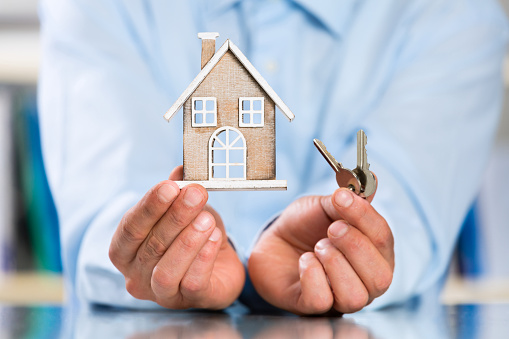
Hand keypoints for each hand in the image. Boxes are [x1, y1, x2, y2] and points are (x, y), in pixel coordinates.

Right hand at [109, 166, 244, 308]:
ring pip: (166, 271)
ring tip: (207, 219)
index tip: (170, 186)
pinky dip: (204, 258)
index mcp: (126, 250)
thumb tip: (180, 170)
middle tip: (197, 194)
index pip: (130, 229)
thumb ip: (178, 190)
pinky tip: (216, 238)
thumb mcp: (184, 208)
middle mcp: (136, 276)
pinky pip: (192, 283)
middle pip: (151, 247)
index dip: (149, 207)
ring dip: (188, 241)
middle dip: (175, 217)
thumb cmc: (193, 234)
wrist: (220, 263)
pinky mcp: (190, 301)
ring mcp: (162, 294)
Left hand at [248, 179, 393, 314]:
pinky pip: (322, 300)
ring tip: (318, 246)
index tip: (341, 198)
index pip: (384, 240)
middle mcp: (365, 281)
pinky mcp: (312, 307)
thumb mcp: (325, 206)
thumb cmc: (305, 226)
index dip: (365, 217)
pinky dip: (312, 276)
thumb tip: (371, 179)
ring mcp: (340, 298)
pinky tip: (305, 261)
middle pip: (380, 277)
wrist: (273, 240)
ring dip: (335, 263)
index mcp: (375, 254)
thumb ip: (348, 198)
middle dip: (354, 246)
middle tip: (331, 228)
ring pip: (355, 296)